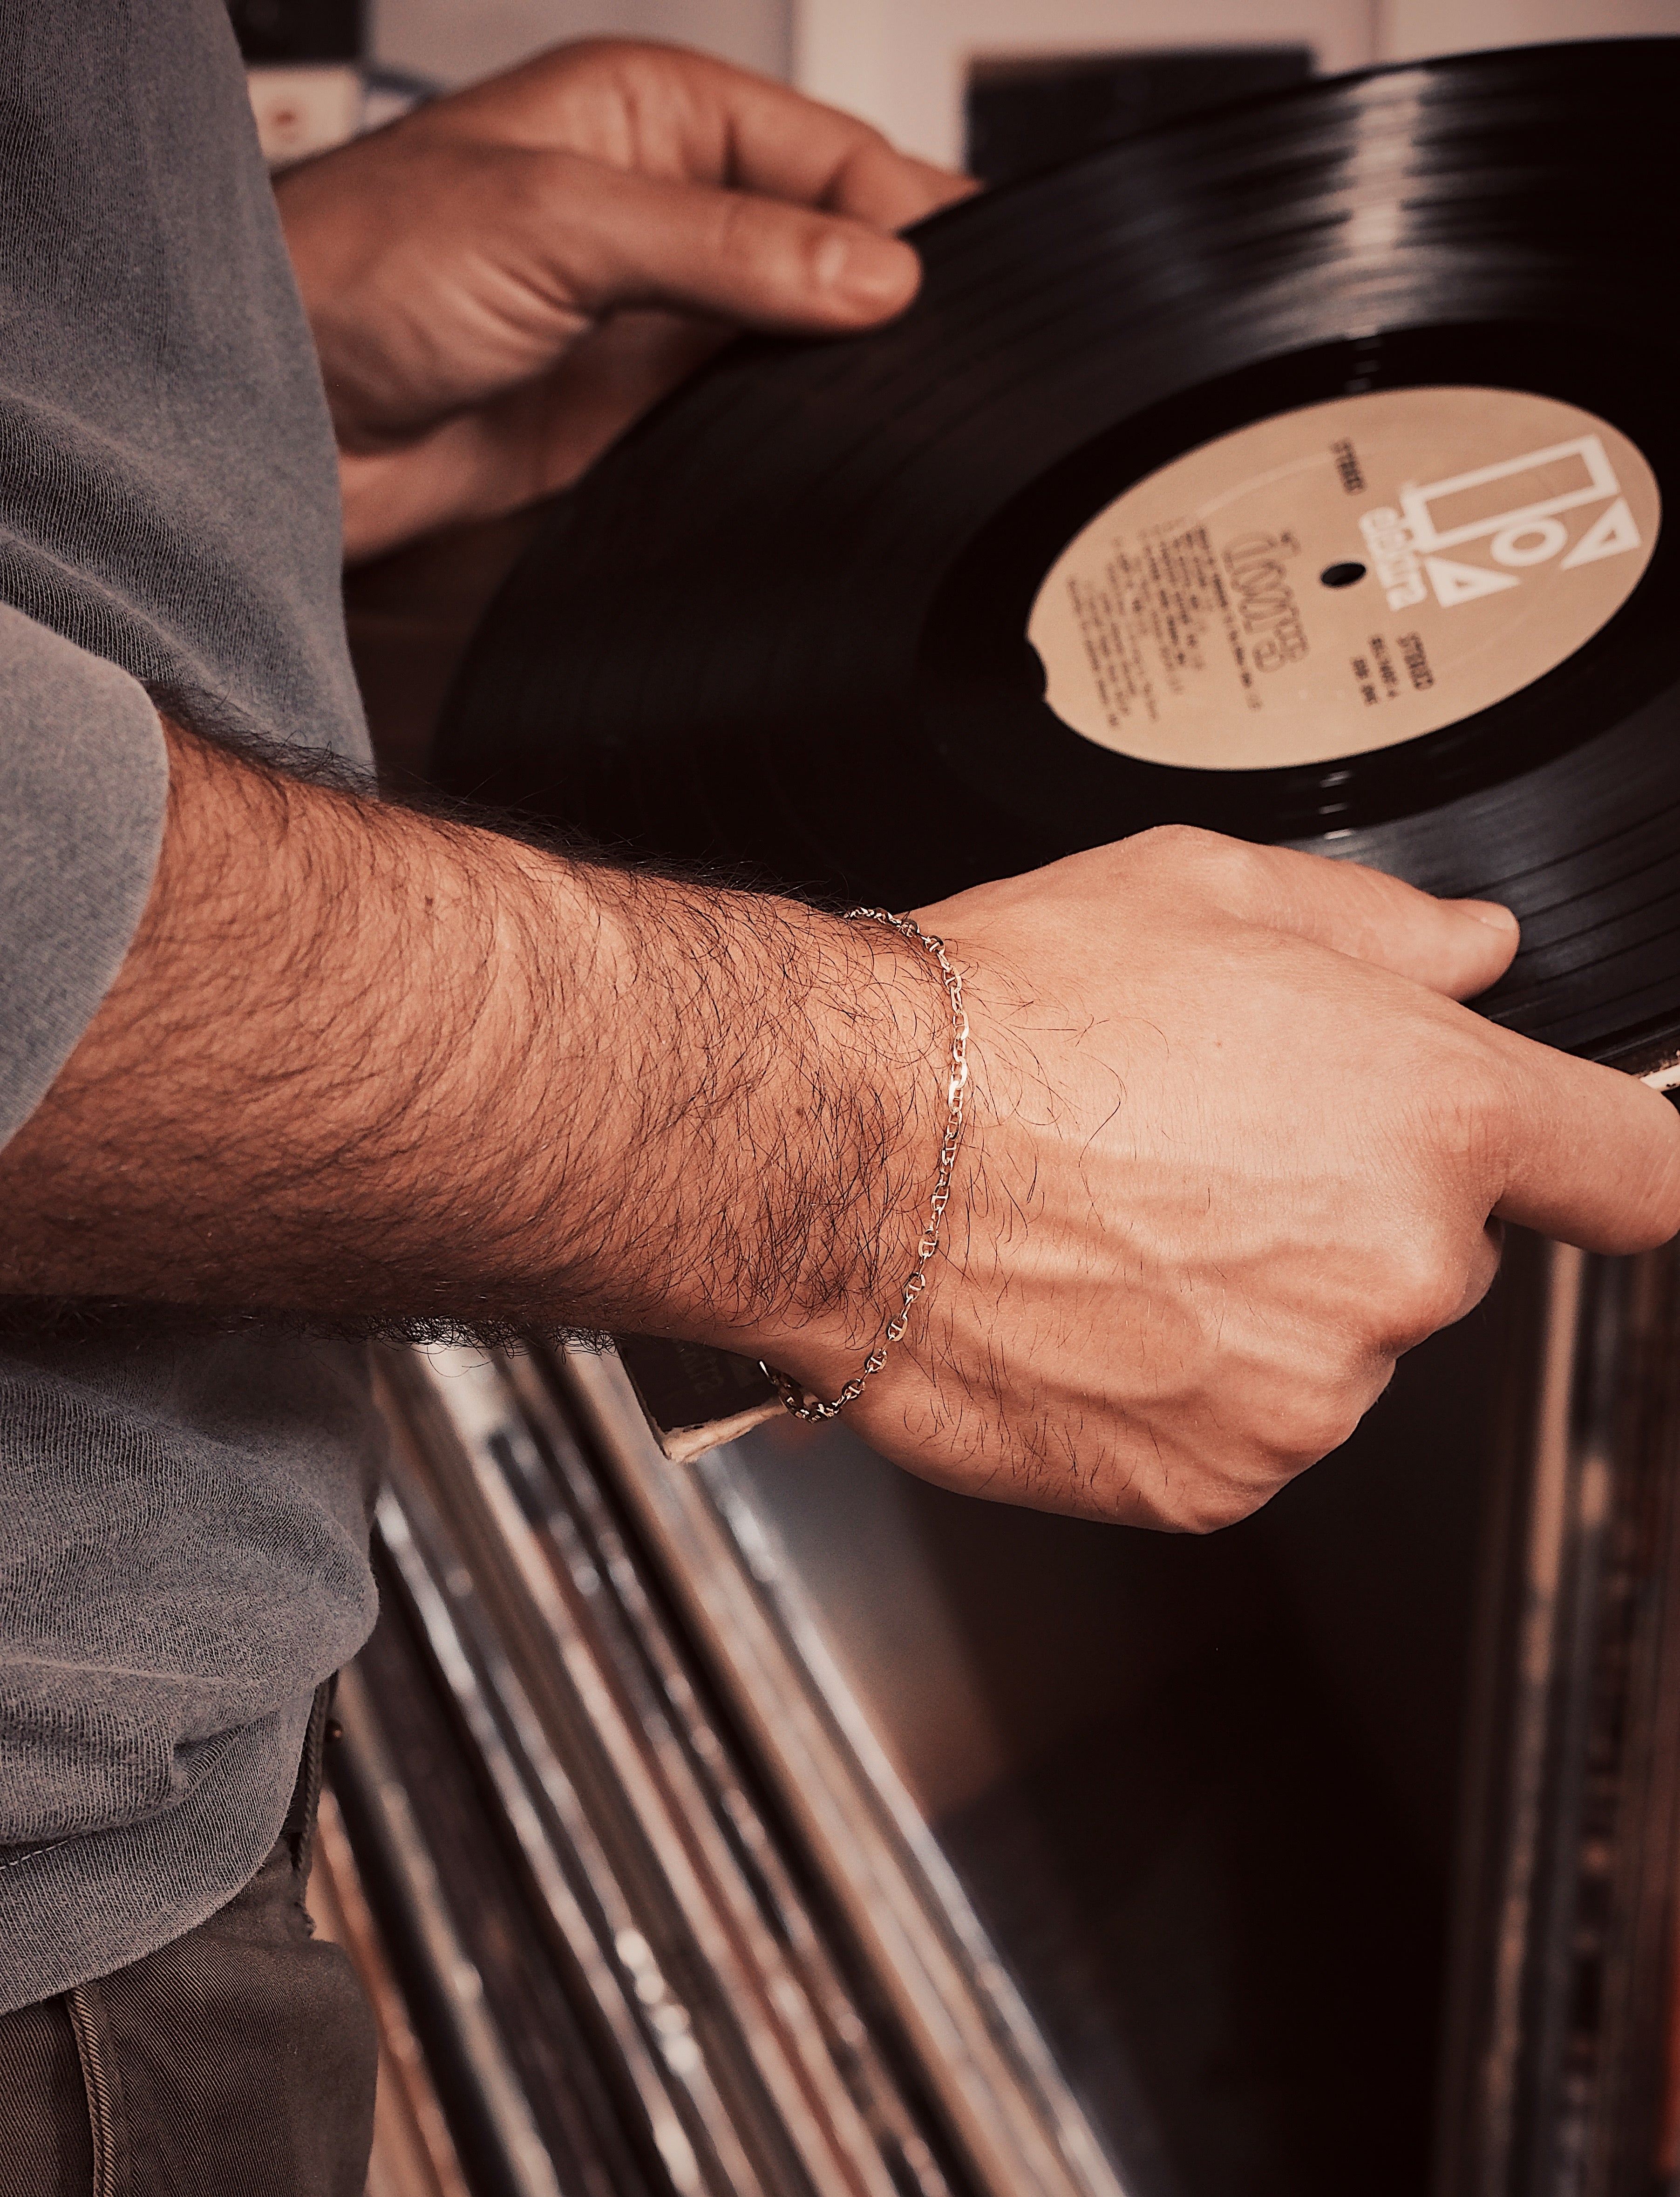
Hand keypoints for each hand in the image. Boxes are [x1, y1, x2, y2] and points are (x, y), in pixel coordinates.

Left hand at [275, 40, 969, 559]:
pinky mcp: (639, 410)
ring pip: (800, 336)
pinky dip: (797, 431)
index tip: (968, 286)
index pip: (829, 155)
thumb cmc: (362, 270)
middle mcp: (666, 208)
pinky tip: (833, 447)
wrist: (277, 414)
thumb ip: (726, 249)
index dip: (908, 217)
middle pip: (830, 244)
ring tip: (912, 404)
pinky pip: (748, 415)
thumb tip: (874, 274)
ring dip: (851, 368)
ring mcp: (657, 313)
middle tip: (961, 353)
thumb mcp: (561, 224)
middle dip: (895, 293)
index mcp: (653, 113)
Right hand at [777, 829, 1679, 1530]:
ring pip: (1327, 1350)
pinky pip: (1236, 1432)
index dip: (1627, 1168)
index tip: (1609, 1177)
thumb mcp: (1206, 893)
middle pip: (1434, 1257)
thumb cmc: (1007, 1021)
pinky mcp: (1214, 1480)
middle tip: (1205, 1153)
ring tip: (1122, 1225)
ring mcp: (1308, 1391)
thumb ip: (1380, 930)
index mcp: (1428, 1112)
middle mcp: (1395, 1266)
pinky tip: (1094, 1306)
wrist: (854, 1150)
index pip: (1636, 1171)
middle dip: (1346, 1212)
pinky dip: (1180, 1388)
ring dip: (1256, 1304)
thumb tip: (1466, 954)